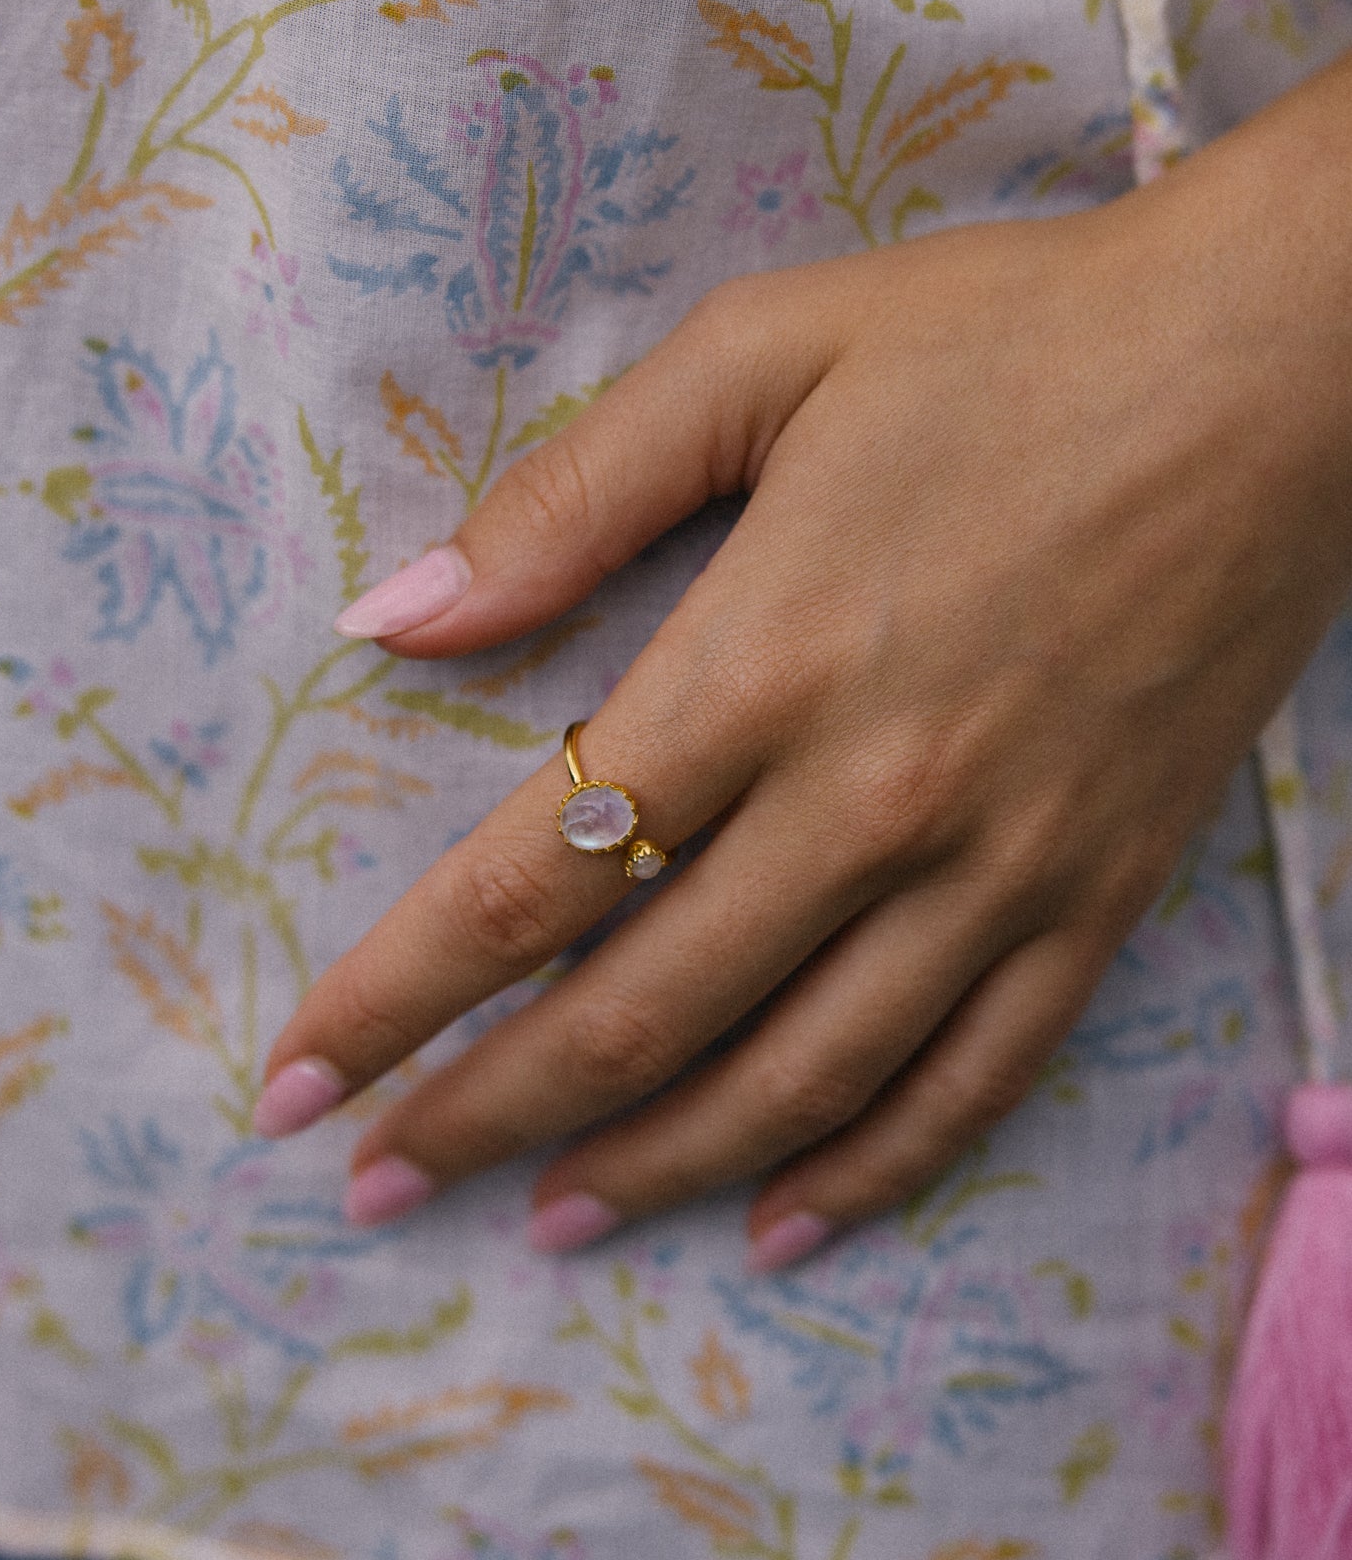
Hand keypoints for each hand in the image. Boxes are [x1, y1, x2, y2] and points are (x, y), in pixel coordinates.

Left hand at [254, 56, 1351, 1269]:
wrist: (1273, 366)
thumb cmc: (1006, 338)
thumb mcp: (760, 355)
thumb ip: (569, 497)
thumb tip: (392, 618)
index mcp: (763, 661)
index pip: (532, 881)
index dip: (397, 998)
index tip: (304, 1080)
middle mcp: (872, 799)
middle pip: (640, 1014)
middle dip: (486, 1114)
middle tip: (383, 1181)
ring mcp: (1000, 866)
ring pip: (797, 1078)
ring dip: (653, 1168)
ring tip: (549, 1221)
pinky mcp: (1101, 892)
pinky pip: (975, 1076)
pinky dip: (873, 1168)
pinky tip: (785, 1220)